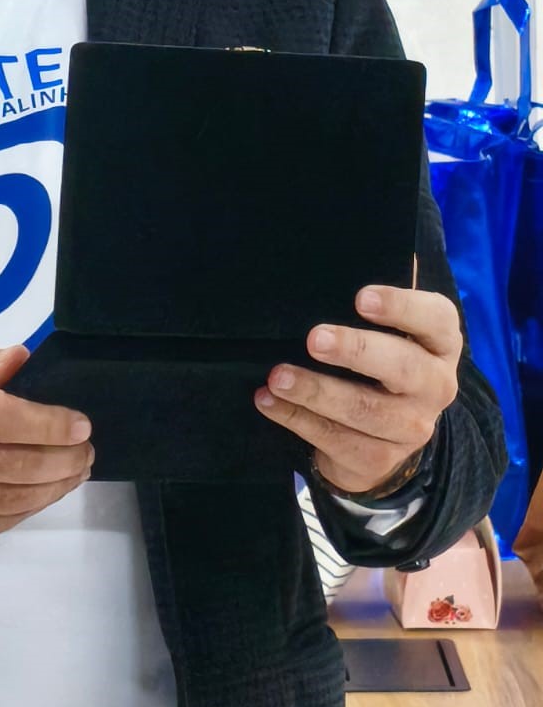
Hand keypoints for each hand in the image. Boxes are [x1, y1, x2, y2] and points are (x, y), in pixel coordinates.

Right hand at [0, 344, 93, 548]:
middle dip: (62, 460)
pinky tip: (45, 490)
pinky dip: (30, 508)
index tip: (82, 425)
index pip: (1, 419)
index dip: (48, 425)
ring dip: (54, 487)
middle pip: (13, 465)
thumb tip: (23, 358)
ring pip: (12, 500)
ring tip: (76, 470)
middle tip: (86, 451)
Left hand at [253, 285, 461, 495]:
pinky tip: (268, 400)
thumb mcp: (386, 329)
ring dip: (315, 391)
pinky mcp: (378, 459)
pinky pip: (335, 440)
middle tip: (314, 338)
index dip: (402, 307)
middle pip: (403, 367)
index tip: (361, 298)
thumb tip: (351, 247)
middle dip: (356, 350)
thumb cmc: (379, 360)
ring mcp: (410, 428)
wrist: (385, 437)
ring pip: (364, 410)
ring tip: (277, 374)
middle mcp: (435, 386)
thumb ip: (375, 299)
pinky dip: (296, 418)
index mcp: (439, 343)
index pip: (435, 319)